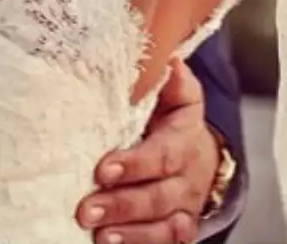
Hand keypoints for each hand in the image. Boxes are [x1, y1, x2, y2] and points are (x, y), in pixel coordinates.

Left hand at [77, 60, 219, 243]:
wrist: (200, 158)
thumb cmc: (174, 123)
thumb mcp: (178, 97)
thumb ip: (172, 81)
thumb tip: (169, 60)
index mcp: (184, 140)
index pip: (163, 155)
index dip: (135, 164)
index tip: (103, 168)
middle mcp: (187, 179)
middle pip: (158, 196)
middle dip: (122, 204)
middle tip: (85, 209)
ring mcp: (183, 209)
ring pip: (163, 226)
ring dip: (130, 232)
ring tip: (99, 235)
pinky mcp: (178, 230)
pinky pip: (165, 243)